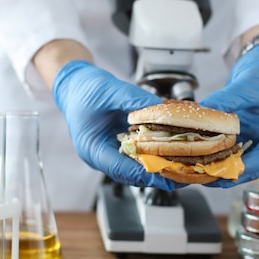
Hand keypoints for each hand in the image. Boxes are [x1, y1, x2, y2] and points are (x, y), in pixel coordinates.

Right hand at [53, 60, 178, 189]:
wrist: (75, 84)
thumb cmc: (84, 89)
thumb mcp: (110, 90)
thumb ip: (134, 99)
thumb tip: (160, 108)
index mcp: (92, 148)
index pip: (120, 168)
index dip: (145, 173)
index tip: (167, 175)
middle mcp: (101, 155)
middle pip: (131, 174)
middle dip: (157, 174)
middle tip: (184, 173)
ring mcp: (110, 152)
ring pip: (137, 167)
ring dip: (158, 166)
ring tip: (184, 165)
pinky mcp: (119, 146)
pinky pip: (138, 155)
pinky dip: (154, 153)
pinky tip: (172, 150)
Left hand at [199, 42, 258, 186]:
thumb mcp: (247, 86)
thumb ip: (226, 101)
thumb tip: (202, 112)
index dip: (243, 168)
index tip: (223, 174)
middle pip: (252, 166)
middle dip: (229, 173)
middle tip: (205, 177)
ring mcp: (258, 137)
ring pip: (240, 160)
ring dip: (221, 166)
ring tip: (200, 170)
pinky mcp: (245, 133)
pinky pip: (232, 149)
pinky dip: (218, 153)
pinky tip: (201, 156)